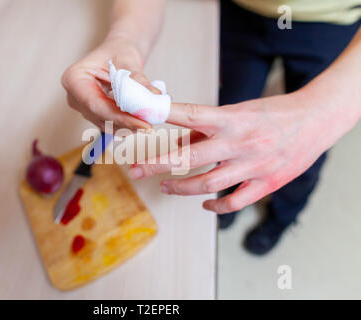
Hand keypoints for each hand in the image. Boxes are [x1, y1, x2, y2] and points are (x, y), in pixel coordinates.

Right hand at [61, 37, 159, 131]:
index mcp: (74, 79)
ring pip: (107, 124)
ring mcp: (83, 107)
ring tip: (149, 124)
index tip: (142, 123)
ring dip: (128, 127)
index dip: (120, 118)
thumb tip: (155, 96)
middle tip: (150, 127)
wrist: (117, 52)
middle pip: (101, 117)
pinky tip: (142, 123)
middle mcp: (75, 97)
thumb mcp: (128, 61)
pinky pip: (111, 124)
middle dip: (126, 124)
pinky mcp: (95, 114)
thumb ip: (138, 79)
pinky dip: (127, 125)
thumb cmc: (118, 51)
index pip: (96, 105)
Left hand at [129, 91, 332, 213]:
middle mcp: (240, 142)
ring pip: (208, 184)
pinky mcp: (267, 183)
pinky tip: (204, 204)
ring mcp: (254, 165)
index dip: (164, 116)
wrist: (316, 120)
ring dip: (181, 188)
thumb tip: (176, 143)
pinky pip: (235, 202)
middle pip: (190, 158)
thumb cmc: (271, 113)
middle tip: (136, 170)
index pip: (191, 116)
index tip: (140, 118)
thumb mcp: (237, 112)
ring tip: (165, 186)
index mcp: (232, 119)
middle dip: (158, 165)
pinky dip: (215, 206)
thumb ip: (206, 130)